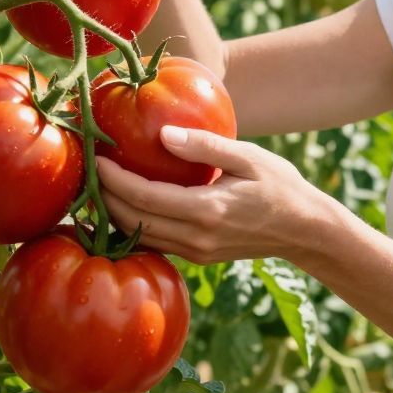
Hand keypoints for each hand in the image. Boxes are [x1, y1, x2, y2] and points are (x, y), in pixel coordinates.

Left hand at [95, 126, 337, 265]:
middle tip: (87, 169)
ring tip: (97, 186)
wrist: (306, 231)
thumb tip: (163, 134)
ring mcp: (197, 252)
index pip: (144, 198)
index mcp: (207, 211)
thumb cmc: (280, 186)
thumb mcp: (249, 158)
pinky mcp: (199, 257)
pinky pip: (155, 242)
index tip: (96, 157)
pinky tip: (124, 204)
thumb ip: (206, 147)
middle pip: (133, 220)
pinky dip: (134, 224)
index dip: (113, 180)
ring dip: (114, 213)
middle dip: (104, 196)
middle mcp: (197, 238)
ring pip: (140, 236)